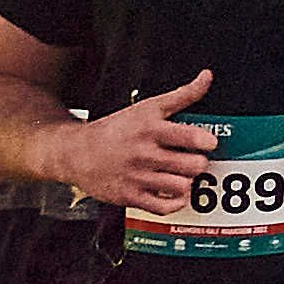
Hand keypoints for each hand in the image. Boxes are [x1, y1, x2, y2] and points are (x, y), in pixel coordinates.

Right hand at [56, 72, 220, 214]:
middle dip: (199, 163)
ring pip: (181, 186)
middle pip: (192, 166)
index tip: (208, 143)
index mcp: (151, 129)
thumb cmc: (116, 129)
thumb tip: (207, 76)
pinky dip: (175, 202)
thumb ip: (182, 94)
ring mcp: (136, 177)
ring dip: (188, 182)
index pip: (190, 137)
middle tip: (194, 160)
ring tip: (183, 174)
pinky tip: (174, 192)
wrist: (75, 153)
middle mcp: (144, 154)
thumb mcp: (148, 107)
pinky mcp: (129, 197)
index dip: (207, 141)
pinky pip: (164, 207)